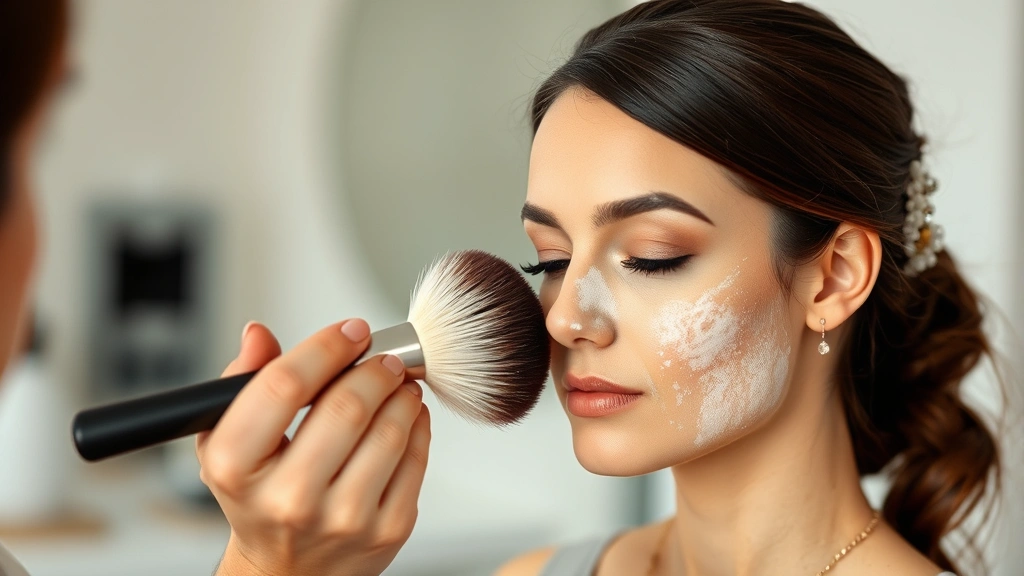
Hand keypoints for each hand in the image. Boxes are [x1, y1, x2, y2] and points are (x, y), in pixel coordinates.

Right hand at [196, 319, 431, 575]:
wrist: (287, 569)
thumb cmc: (259, 497)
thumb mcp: (228, 442)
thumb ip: (243, 382)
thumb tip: (258, 335)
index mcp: (237, 468)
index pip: (285, 386)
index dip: (326, 347)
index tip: (351, 331)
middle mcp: (288, 498)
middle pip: (346, 407)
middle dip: (374, 368)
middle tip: (383, 357)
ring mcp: (342, 519)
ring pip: (389, 431)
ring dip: (401, 393)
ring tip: (397, 382)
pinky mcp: (387, 530)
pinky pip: (416, 459)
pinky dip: (417, 425)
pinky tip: (406, 415)